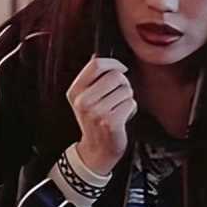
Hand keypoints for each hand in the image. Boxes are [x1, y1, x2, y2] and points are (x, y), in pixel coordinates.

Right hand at [67, 56, 136, 175]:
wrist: (96, 151)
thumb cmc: (94, 122)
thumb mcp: (85, 99)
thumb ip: (91, 79)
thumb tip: (98, 56)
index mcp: (75, 91)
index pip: (96, 64)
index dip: (113, 63)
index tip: (121, 69)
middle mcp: (83, 101)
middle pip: (115, 75)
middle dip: (123, 84)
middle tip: (118, 96)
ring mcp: (96, 112)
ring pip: (126, 90)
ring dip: (128, 99)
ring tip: (118, 109)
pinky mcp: (110, 121)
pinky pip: (131, 103)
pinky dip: (131, 110)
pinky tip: (122, 118)